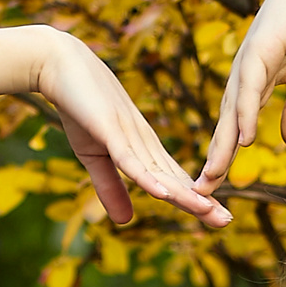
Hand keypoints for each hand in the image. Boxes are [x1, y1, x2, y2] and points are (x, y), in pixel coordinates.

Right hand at [0, 24, 228, 228]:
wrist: (58, 65)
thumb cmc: (78, 108)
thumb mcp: (94, 156)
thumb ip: (110, 187)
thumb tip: (126, 222)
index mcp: (142, 149)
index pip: (173, 180)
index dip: (194, 201)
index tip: (219, 219)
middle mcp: (143, 142)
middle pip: (174, 178)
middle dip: (200, 201)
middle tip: (227, 221)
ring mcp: (128, 134)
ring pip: (159, 171)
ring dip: (182, 192)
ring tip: (207, 211)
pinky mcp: (109, 129)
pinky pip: (129, 158)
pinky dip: (145, 176)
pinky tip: (161, 194)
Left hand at [197, 0, 285, 192]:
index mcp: (250, 88)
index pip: (232, 130)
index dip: (222, 158)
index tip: (212, 189)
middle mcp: (241, 79)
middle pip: (224, 126)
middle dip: (212, 160)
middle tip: (199, 193)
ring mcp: (247, 65)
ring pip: (232, 112)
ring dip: (223, 145)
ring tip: (214, 174)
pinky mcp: (258, 51)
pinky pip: (250, 89)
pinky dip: (246, 114)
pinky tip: (243, 138)